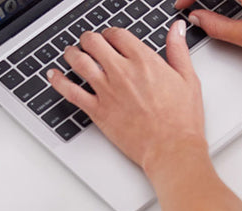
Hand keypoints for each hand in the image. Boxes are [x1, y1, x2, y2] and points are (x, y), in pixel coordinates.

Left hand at [47, 23, 206, 174]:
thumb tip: (176, 29)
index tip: (110, 39)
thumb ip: (178, 50)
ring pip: (79, 62)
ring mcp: (107, 91)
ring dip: (72, 53)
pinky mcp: (98, 111)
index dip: (111, 34)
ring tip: (71, 53)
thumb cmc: (182, 120)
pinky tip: (54, 76)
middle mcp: (122, 71)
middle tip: (88, 43)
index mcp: (143, 61)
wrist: (171, 148)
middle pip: (93, 42)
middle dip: (89, 40)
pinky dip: (59, 81)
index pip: (117, 35)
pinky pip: (71, 92)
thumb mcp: (187, 79)